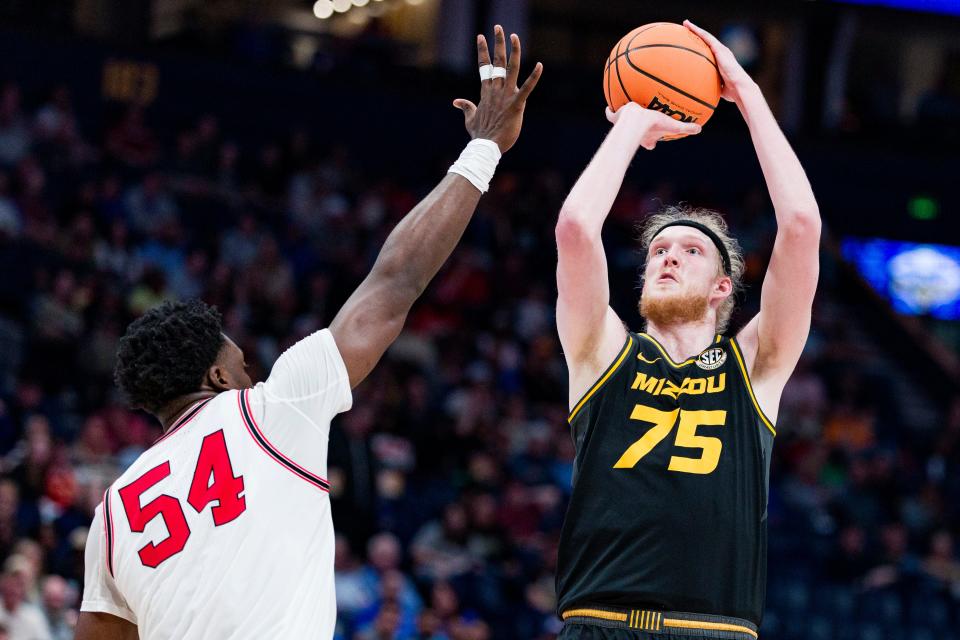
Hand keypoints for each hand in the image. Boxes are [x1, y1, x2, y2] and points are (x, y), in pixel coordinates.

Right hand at [453, 25, 543, 153]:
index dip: (483, 50)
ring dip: (513, 52)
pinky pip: (526, 88)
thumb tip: (456, 102)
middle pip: (497, 62)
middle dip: (497, 43)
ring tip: (514, 36)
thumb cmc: (479, 135)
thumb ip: (466, 107)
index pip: (484, 67)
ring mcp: (506, 97)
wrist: (485, 147)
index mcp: (486, 92)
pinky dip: (534, 77)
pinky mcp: (516, 105)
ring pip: (511, 69)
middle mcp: (496, 91)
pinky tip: (540, 65)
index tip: (481, 36)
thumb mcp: (470, 119)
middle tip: (498, 27)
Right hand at [605, 102, 700, 149]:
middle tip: (640, 128)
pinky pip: (610, 114)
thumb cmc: (652, 125)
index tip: (653, 143)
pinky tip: (607, 106)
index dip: (651, 143)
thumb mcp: (672, 126)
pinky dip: (609, 111)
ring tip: (621, 114)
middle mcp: (635, 134)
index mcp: (647, 138)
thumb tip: (699, 129)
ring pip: (623, 126)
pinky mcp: (615, 117)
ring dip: (622, 121)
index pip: (650, 143)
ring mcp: (623, 126)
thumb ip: (685, 128)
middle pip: (636, 136)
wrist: (634, 120)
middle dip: (638, 134)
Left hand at [683, 20, 754, 103]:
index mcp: (721, 60)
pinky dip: (699, 32)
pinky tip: (691, 27)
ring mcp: (721, 50)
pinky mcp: (720, 50)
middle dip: (696, 33)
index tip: (691, 41)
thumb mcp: (719, 87)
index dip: (701, 44)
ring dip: (696, 29)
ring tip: (686, 23)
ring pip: (706, 37)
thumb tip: (703, 95)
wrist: (740, 88)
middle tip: (686, 27)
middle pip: (706, 41)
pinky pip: (707, 38)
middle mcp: (721, 53)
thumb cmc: (732, 91)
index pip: (709, 50)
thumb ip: (711, 87)